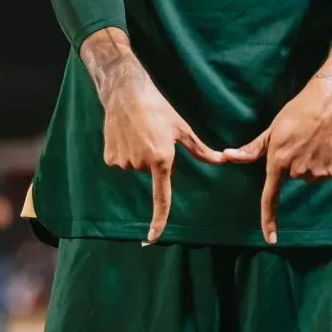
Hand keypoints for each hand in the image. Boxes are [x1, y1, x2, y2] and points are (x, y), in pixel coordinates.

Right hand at [102, 71, 223, 242]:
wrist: (126, 92)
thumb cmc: (159, 108)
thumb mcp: (182, 128)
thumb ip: (200, 150)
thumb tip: (221, 160)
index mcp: (161, 159)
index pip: (161, 197)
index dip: (159, 219)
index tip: (153, 238)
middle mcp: (140, 164)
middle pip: (151, 172)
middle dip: (155, 159)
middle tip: (153, 136)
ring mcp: (123, 162)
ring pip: (136, 167)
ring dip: (139, 154)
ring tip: (139, 131)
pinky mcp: (109, 158)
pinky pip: (122, 162)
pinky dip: (125, 151)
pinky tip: (126, 134)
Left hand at [223, 76, 331, 243]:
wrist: (325, 106)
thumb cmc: (294, 115)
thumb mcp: (270, 131)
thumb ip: (250, 150)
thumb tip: (226, 156)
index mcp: (278, 162)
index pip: (269, 197)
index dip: (268, 219)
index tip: (270, 239)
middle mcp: (296, 171)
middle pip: (287, 178)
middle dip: (288, 165)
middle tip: (293, 143)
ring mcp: (314, 173)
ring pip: (303, 176)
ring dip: (303, 164)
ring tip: (307, 142)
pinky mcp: (329, 172)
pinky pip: (317, 174)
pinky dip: (317, 164)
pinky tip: (318, 147)